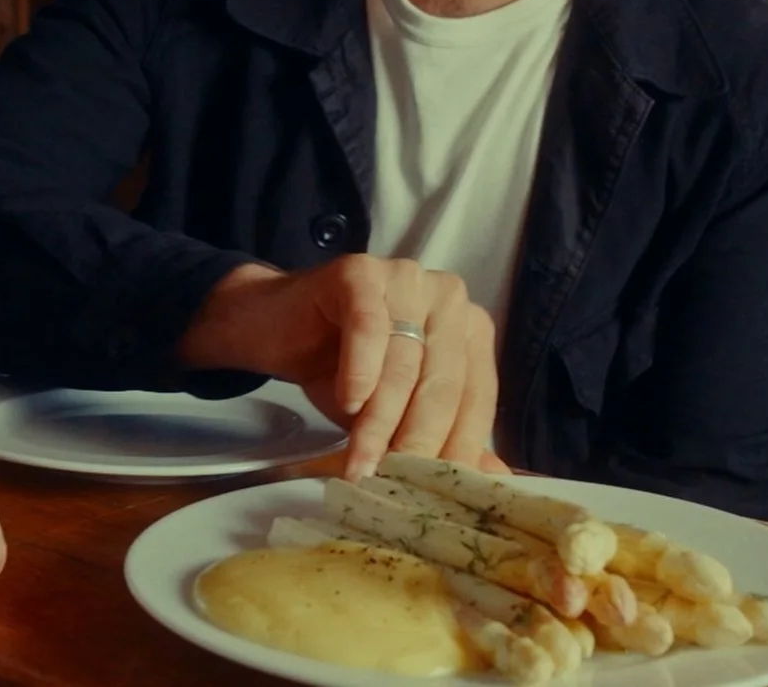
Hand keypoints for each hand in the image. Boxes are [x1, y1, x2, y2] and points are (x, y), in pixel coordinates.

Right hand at [179, 257, 499, 478]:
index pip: (477, 397)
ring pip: (405, 362)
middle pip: (442, 382)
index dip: (457, 448)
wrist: (276, 330)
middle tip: (394, 487)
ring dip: (381, 421)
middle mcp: (449, 298)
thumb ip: (443, 439)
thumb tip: (491, 484)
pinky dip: (360, 369)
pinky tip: (349, 402)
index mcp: (471, 331)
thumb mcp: (397, 416)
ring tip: (361, 465)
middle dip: (418, 440)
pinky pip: (368, 326)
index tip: (435, 497)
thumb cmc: (343, 374)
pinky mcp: (362, 272)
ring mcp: (407, 278)